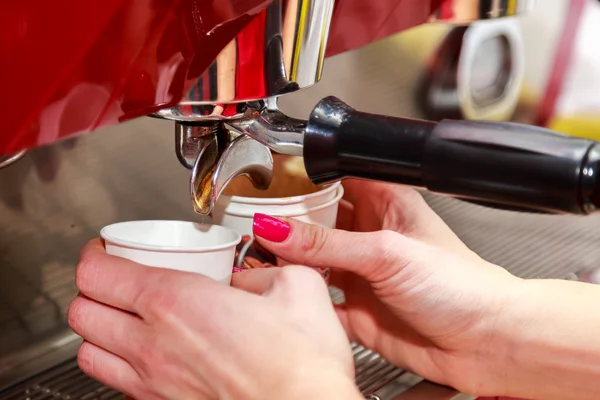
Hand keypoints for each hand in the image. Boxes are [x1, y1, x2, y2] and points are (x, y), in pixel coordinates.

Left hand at [68, 239, 361, 399]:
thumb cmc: (302, 364)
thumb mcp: (296, 286)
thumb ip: (262, 272)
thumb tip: (246, 278)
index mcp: (176, 303)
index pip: (97, 272)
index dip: (95, 252)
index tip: (109, 247)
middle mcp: (152, 346)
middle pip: (81, 312)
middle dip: (92, 288)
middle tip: (117, 277)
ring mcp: (153, 384)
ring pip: (87, 354)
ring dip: (98, 330)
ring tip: (126, 317)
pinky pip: (117, 384)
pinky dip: (119, 365)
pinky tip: (152, 355)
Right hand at [248, 180, 522, 395]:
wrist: (487, 343)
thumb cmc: (462, 286)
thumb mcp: (387, 252)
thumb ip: (327, 243)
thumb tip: (277, 227)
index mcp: (385, 203)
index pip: (334, 179)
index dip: (302, 180)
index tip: (269, 185)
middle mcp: (371, 235)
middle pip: (316, 220)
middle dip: (287, 223)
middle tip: (255, 224)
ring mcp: (363, 273)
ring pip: (312, 260)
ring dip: (288, 260)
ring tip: (258, 256)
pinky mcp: (357, 309)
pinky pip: (317, 299)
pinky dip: (298, 298)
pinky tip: (281, 293)